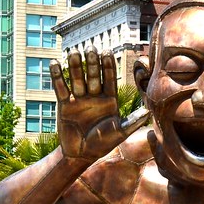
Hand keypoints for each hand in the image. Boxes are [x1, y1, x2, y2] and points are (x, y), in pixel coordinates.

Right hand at [52, 47, 143, 162]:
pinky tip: (55, 63)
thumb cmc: (102, 145)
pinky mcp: (65, 104)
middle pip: (93, 76)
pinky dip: (57, 76)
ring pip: (78, 79)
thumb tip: (148, 112)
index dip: (108, 66)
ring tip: (74, 52)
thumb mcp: (119, 133)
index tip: (107, 52)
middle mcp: (94, 97)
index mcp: (109, 100)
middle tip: (91, 49)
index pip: (109, 79)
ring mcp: (79, 99)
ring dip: (76, 66)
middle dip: (92, 63)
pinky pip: (61, 88)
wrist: (80, 154)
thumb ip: (132, 122)